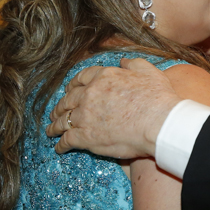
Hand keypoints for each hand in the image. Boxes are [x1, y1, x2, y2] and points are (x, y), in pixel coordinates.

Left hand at [46, 58, 181, 158]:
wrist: (158, 123)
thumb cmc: (158, 98)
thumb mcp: (148, 71)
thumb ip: (133, 64)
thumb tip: (123, 61)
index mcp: (103, 77)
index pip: (81, 79)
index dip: (73, 85)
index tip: (69, 90)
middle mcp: (89, 94)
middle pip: (68, 100)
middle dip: (60, 106)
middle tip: (56, 112)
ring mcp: (85, 116)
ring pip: (64, 120)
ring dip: (55, 126)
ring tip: (51, 131)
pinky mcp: (85, 136)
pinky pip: (67, 140)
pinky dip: (61, 144)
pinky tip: (59, 148)